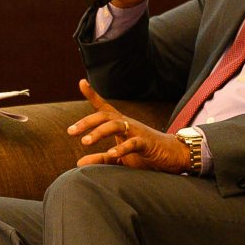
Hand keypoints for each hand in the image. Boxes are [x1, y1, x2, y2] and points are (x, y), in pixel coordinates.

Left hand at [67, 80, 193, 172]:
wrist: (174, 157)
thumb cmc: (145, 155)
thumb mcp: (120, 158)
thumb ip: (100, 159)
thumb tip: (79, 162)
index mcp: (120, 125)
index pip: (104, 108)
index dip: (93, 95)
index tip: (82, 82)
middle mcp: (128, 124)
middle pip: (105, 116)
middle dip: (86, 122)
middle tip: (70, 131)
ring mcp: (138, 131)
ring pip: (116, 125)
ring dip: (99, 132)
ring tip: (85, 141)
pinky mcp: (147, 143)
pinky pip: (133, 142)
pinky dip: (121, 148)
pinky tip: (111, 153)